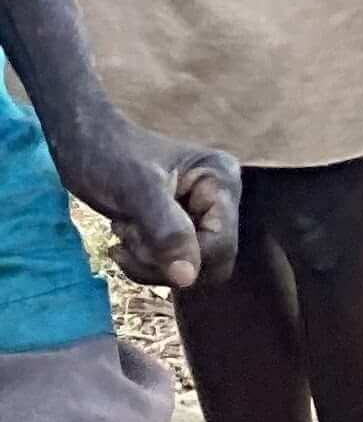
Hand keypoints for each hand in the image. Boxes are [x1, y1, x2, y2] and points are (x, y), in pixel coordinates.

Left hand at [56, 112, 238, 288]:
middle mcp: (220, 200)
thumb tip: (187, 278)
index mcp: (221, 181)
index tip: (137, 237)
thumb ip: (167, 231)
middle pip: (211, 263)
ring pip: (190, 270)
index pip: (221, 244)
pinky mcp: (181, 229)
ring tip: (123, 229)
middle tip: (129, 235)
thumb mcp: (136, 190)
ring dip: (150, 262)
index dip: (182, 255)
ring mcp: (201, 216)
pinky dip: (144, 262)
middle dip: (164, 261)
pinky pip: (173, 266)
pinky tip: (123, 239)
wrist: (82, 143)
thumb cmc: (108, 155)